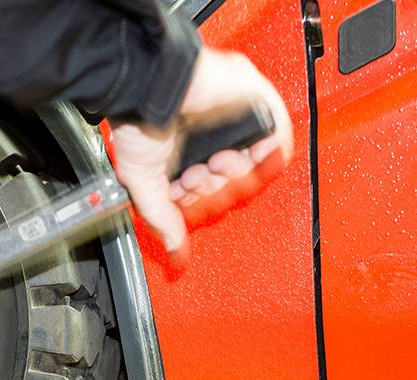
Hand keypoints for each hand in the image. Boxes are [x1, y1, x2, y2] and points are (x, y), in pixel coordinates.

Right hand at [110, 46, 292, 263]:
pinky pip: (278, 139)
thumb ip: (162, 218)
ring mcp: (236, 124)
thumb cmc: (138, 122)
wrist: (150, 89)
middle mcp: (214, 142)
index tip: (182, 196)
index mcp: (188, 157)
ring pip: (255, 167)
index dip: (199, 202)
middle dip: (212, 190)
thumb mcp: (142, 181)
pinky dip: (266, 158)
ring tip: (211, 165)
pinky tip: (244, 161)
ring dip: (234, 177)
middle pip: (234, 186)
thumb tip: (174, 254)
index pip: (210, 194)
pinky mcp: (256, 105)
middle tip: (194, 179)